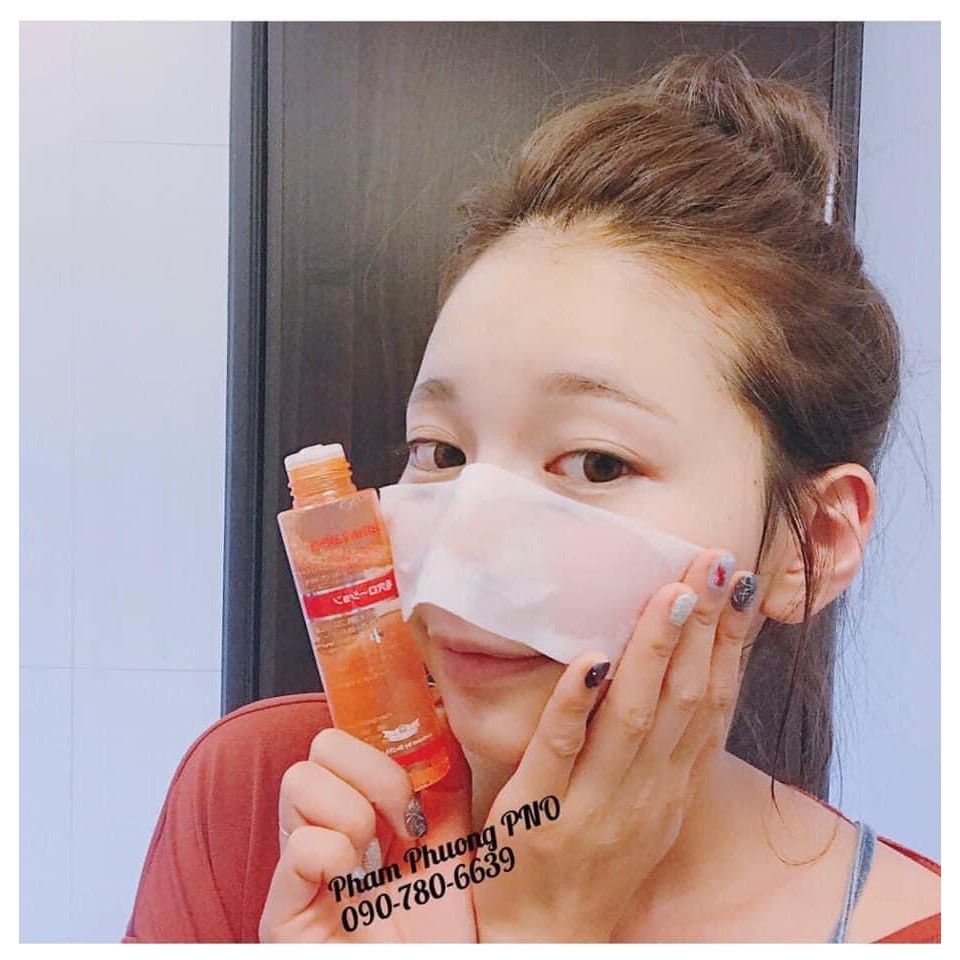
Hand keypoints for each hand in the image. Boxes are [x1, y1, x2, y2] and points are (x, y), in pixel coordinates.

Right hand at [259, 699, 476, 941]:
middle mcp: (322, 832)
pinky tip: (354, 889)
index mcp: (359, 811)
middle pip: (320, 747)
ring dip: (354, 816)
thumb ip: (441, 789)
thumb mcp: (451, 847)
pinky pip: (300, 847)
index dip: (384, 751)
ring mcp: (297, 871)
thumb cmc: (439, 935)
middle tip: (398, 827)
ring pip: (301, 780)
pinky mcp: (281, 913)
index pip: (345, 738)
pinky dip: (336, 859)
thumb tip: (436, 722)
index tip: (415, 796)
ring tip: (373, 863)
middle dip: (372, 777)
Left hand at [472, 548, 755, 942]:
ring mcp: (596, 804)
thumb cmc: (601, 857)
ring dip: (655, 652)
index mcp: (675, 785)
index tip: (743, 583)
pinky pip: (561, 751)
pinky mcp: (541, 812)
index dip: (731, 640)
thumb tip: (684, 668)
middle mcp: (648, 792)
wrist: (551, 936)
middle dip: (703, 626)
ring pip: (634, 719)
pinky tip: (590, 661)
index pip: (714, 702)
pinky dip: (576, 705)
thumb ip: (668, 742)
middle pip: (686, 699)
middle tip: (715, 562)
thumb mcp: (652, 804)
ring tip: (671, 593)